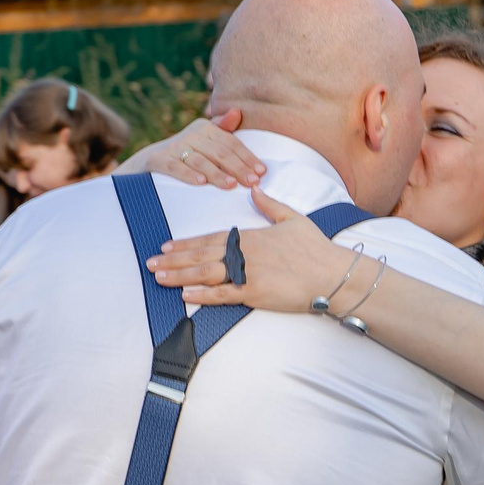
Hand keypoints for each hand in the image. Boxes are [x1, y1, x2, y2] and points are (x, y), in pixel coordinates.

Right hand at [140, 109, 262, 189]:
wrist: (149, 160)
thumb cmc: (186, 152)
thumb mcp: (204, 139)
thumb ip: (222, 129)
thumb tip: (237, 112)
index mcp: (205, 128)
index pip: (231, 143)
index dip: (246, 157)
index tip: (260, 171)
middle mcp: (191, 135)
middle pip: (219, 152)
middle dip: (237, 168)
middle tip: (251, 182)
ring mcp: (174, 147)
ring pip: (200, 161)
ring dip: (216, 173)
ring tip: (230, 185)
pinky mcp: (159, 159)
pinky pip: (175, 167)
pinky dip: (188, 174)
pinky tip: (200, 182)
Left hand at [147, 188, 361, 311]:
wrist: (333, 274)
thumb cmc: (316, 248)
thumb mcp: (293, 219)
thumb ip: (270, 204)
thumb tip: (255, 188)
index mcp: (251, 236)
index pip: (211, 238)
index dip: (186, 243)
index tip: (166, 246)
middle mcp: (245, 253)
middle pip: (201, 256)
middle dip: (173, 260)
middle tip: (150, 263)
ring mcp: (248, 274)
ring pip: (206, 274)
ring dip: (179, 276)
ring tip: (158, 278)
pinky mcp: (255, 294)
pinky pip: (223, 295)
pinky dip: (203, 295)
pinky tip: (185, 295)